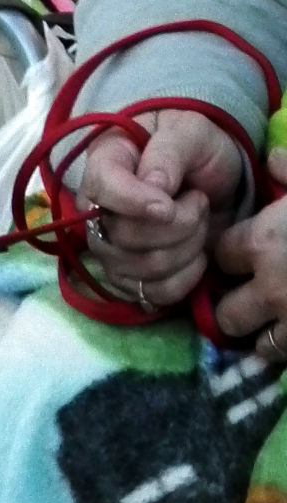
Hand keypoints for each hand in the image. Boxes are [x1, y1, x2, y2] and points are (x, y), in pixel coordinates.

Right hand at [77, 110, 243, 310]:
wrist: (211, 179)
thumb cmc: (196, 149)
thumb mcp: (191, 132)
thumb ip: (170, 152)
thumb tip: (153, 186)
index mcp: (103, 165)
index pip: (102, 189)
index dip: (134, 202)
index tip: (168, 205)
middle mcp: (95, 213)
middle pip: (126, 237)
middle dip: (179, 223)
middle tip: (198, 201)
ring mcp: (109, 252)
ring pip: (144, 268)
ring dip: (188, 247)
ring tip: (198, 222)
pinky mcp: (129, 281)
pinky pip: (155, 294)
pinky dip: (187, 277)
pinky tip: (196, 255)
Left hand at [214, 146, 286, 357]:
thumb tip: (273, 159)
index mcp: (265, 241)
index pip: (221, 256)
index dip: (234, 255)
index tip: (246, 253)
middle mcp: (270, 287)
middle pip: (226, 313)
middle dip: (239, 305)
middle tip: (258, 295)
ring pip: (258, 344)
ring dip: (266, 333)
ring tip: (283, 318)